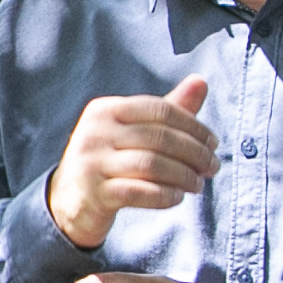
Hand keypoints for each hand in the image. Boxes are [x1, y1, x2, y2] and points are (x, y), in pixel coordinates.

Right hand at [47, 74, 218, 249]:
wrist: (69, 201)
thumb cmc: (110, 160)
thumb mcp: (134, 131)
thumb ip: (168, 109)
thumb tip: (201, 81)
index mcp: (105, 109)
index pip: (161, 110)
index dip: (194, 127)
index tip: (213, 144)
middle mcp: (94, 132)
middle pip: (159, 138)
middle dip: (195, 154)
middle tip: (213, 168)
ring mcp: (91, 163)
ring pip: (151, 164)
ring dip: (184, 176)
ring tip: (198, 184)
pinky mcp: (93, 194)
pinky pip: (139, 192)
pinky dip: (164, 195)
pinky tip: (177, 197)